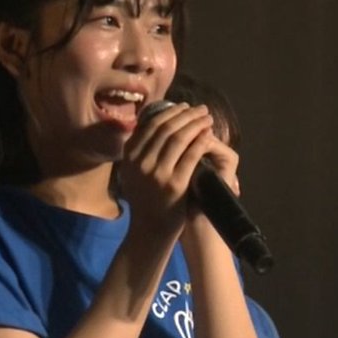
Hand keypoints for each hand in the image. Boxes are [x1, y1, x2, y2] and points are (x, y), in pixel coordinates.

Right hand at [119, 103, 215, 237]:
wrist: (150, 230)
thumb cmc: (146, 200)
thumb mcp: (133, 173)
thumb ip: (139, 150)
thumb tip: (152, 122)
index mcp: (129, 156)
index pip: (151, 125)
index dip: (170, 112)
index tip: (184, 107)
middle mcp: (140, 162)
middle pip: (167, 128)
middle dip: (187, 114)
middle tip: (201, 109)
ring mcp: (157, 173)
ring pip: (179, 138)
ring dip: (196, 124)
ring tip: (207, 118)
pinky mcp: (174, 184)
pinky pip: (191, 155)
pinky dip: (201, 141)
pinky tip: (208, 134)